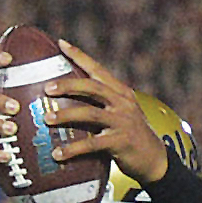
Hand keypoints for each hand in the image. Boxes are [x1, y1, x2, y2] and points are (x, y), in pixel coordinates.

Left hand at [46, 39, 168, 183]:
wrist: (155, 159)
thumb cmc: (131, 136)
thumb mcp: (121, 114)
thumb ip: (101, 104)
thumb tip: (68, 101)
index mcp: (121, 92)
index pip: (98, 69)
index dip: (80, 55)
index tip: (61, 43)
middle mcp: (122, 102)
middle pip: (92, 87)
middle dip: (68, 85)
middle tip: (47, 88)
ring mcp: (122, 121)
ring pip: (90, 113)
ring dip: (66, 115)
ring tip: (46, 118)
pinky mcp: (121, 142)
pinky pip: (92, 144)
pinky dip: (73, 149)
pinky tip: (57, 154)